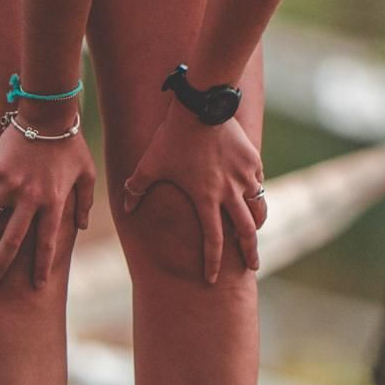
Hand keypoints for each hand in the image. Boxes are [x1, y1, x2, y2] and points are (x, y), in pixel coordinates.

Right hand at [0, 124, 96, 290]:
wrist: (49, 115)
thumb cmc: (70, 144)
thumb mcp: (86, 173)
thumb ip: (84, 201)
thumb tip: (83, 226)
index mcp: (53, 203)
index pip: (47, 243)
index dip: (43, 266)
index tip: (37, 286)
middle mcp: (30, 199)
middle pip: (12, 241)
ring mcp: (10, 185)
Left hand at [123, 108, 265, 283]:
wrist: (200, 105)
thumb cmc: (172, 137)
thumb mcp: (149, 164)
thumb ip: (136, 188)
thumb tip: (125, 206)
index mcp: (205, 199)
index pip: (213, 240)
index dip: (213, 262)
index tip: (212, 279)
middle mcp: (229, 192)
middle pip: (246, 232)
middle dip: (250, 253)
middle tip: (253, 267)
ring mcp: (244, 176)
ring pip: (259, 208)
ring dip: (258, 223)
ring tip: (257, 231)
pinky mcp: (252, 159)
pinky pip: (258, 182)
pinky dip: (257, 192)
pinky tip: (253, 194)